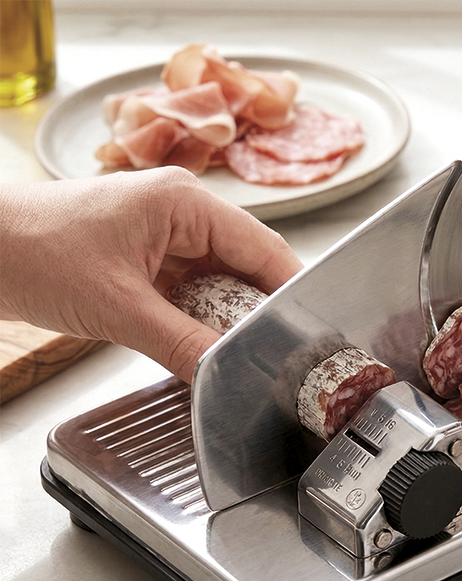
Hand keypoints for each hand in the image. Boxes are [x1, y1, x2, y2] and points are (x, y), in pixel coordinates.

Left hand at [0, 167, 302, 380]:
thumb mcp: (116, 307)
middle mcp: (182, 214)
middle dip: (261, 313)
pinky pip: (192, 294)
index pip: (264, 248)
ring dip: (227, 321)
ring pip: (222, 285)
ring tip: (245, 357)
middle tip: (280, 355)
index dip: (291, 292)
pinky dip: (200, 322)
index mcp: (185, 202)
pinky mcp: (147, 261)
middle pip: (248, 268)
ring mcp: (164, 238)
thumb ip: (180, 344)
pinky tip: (206, 348)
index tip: (311, 332)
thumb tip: (224, 377)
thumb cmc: (30, 249)